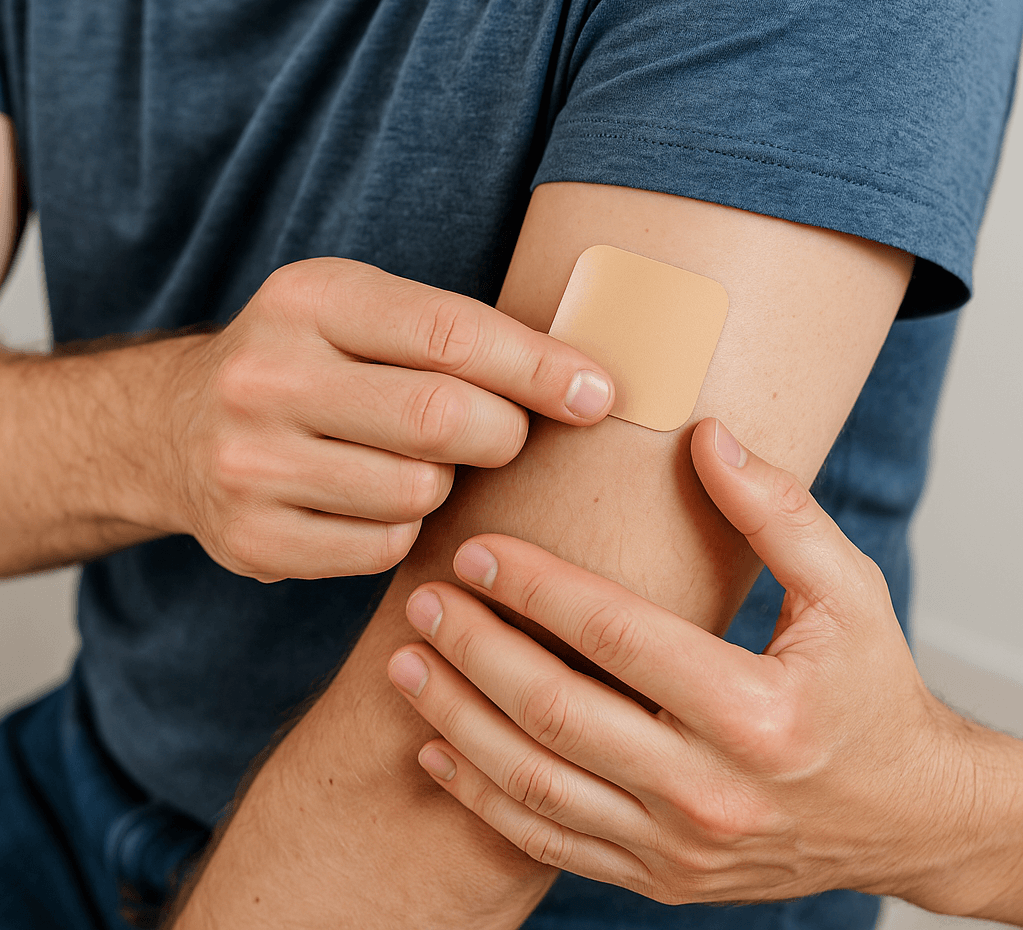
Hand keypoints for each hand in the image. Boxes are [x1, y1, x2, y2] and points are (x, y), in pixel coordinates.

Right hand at [155, 257, 613, 580]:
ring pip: (418, 491)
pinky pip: (383, 548)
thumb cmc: (311, 364)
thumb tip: (583, 380)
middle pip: (441, 419)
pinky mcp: (252, 539)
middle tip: (506, 434)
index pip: (449, 334)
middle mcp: (267, 376)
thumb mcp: (361, 313)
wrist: (179, 427)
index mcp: (308, 298)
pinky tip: (377, 500)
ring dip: (445, 482)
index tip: (597, 394)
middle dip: (503, 433)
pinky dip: (404, 528)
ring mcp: (250, 463)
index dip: (538, 368)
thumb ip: (455, 334)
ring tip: (417, 461)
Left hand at [387, 417, 999, 911]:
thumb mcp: (849, 591)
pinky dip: (481, 797)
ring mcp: (677, 846)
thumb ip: (778, 512)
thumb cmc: (874, 693)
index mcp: (757, 713)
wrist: (907, 817)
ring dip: (457, 720)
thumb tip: (707, 437)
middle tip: (424, 599)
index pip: (615, 634)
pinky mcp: (658, 877)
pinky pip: (548, 843)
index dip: (534, 586)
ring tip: (406, 666)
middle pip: (555, 713)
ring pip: (535, 785)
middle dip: (474, 650)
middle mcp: (710, 791)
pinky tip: (438, 749)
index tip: (477, 548)